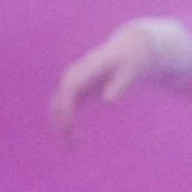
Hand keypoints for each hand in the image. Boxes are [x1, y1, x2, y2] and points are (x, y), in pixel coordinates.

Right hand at [49, 23, 163, 139]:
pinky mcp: (75, 88)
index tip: (69, 128)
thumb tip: (110, 102)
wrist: (131, 46)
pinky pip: (63, 106)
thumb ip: (121, 84)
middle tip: (72, 145)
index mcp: (86, 69)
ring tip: (72, 146)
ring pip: (57, 106)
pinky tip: (72, 138)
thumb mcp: (133, 70)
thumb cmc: (133, 59)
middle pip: (58, 101)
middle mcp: (73, 74)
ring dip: (60, 125)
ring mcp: (71, 80)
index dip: (65, 110)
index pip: (68, 92)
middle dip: (61, 123)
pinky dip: (64, 121)